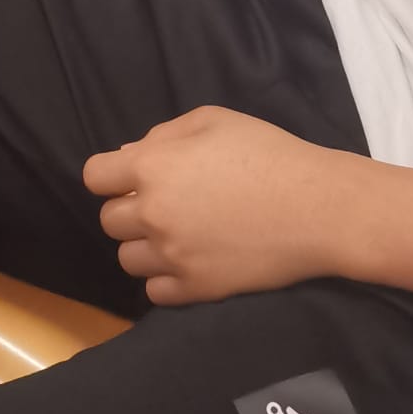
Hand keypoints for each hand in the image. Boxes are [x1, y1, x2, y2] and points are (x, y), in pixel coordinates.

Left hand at [84, 107, 341, 305]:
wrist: (317, 207)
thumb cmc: (266, 153)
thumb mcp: (211, 121)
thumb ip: (162, 136)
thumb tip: (129, 157)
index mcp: (151, 167)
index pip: (95, 176)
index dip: (110, 175)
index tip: (130, 178)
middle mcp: (153, 214)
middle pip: (109, 220)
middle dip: (129, 209)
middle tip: (162, 204)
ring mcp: (174, 256)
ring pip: (128, 259)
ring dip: (144, 246)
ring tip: (175, 235)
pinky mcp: (198, 289)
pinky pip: (155, 292)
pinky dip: (164, 279)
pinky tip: (187, 262)